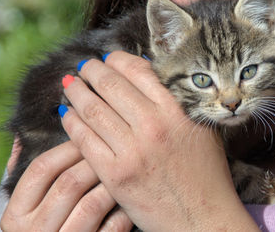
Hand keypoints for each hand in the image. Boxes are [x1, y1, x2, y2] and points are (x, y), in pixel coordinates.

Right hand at [1, 141, 132, 231]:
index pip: (42, 168)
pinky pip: (114, 225)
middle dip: (95, 159)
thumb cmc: (53, 222)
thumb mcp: (33, 204)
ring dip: (112, 180)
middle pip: (70, 182)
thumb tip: (38, 131)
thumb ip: (37, 174)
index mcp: (17, 215)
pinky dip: (125, 207)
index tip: (88, 133)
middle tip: (116, 144)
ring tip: (126, 164)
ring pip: (93, 203)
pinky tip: (132, 192)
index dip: (68, 146)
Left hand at [61, 51, 258, 230]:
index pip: (139, 71)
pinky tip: (67, 114)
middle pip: (111, 85)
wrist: (203, 217)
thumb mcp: (201, 129)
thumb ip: (177, 102)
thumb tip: (148, 75)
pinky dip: (72, 123)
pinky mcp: (116, 175)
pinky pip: (84, 140)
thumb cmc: (206, 173)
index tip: (108, 58)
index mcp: (178, 111)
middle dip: (92, 71)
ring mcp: (134, 151)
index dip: (117, 60)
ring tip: (70, 85)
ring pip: (93, 109)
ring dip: (77, 93)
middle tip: (84, 67)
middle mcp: (155, 126)